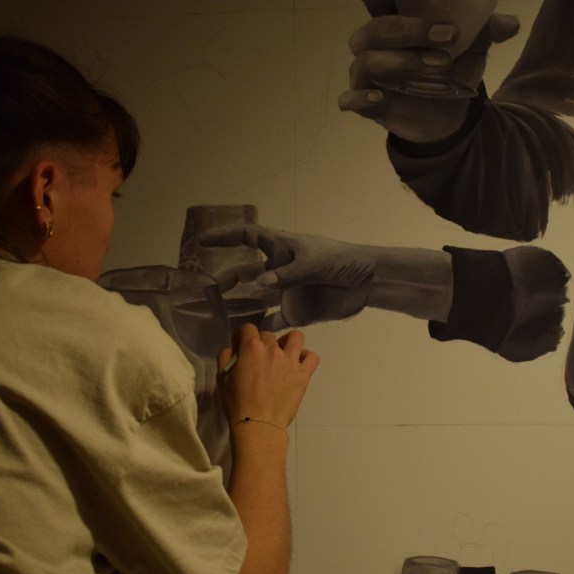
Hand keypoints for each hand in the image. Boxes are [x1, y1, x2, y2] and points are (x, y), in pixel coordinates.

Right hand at [199, 225, 380, 328]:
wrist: (370, 281)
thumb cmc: (344, 263)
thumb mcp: (316, 263)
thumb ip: (289, 274)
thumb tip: (260, 282)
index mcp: (283, 248)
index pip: (248, 237)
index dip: (225, 237)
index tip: (203, 242)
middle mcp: (281, 268)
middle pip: (247, 271)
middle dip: (228, 277)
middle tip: (209, 288)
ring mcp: (288, 291)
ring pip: (256, 298)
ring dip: (239, 305)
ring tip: (218, 313)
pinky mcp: (298, 311)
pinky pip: (274, 320)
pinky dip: (260, 327)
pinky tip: (245, 336)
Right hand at [216, 325, 318, 429]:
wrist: (258, 425)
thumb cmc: (237, 403)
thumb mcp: (222, 378)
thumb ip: (226, 357)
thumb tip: (234, 348)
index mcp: (252, 349)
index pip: (248, 328)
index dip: (242, 336)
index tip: (240, 347)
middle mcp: (273, 350)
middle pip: (268, 335)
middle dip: (260, 343)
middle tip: (258, 359)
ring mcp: (291, 362)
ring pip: (295, 337)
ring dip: (287, 342)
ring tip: (282, 353)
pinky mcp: (303, 375)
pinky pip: (312, 357)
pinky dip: (306, 358)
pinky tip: (297, 365)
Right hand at [339, 0, 518, 142]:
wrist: (445, 115)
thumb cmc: (450, 68)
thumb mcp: (471, 46)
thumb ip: (485, 29)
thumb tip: (511, 24)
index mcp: (393, 19)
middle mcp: (374, 44)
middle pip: (376, 28)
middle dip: (410, 29)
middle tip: (449, 34)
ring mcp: (367, 74)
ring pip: (366, 61)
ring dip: (402, 61)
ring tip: (440, 65)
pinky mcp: (366, 103)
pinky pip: (350, 99)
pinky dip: (360, 98)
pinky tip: (380, 98)